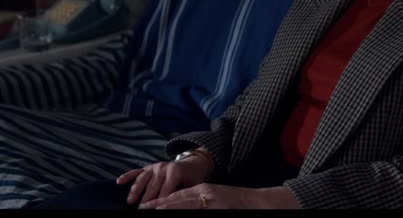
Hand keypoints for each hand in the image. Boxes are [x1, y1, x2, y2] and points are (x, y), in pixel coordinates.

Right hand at [115, 152, 212, 205]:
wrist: (193, 163)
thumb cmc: (193, 178)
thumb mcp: (192, 186)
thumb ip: (182, 194)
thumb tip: (176, 206)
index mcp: (175, 172)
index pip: (165, 191)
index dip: (159, 203)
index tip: (155, 211)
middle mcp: (163, 167)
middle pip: (152, 187)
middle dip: (146, 200)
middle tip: (140, 211)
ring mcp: (155, 166)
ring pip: (142, 180)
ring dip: (135, 191)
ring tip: (130, 202)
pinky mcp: (148, 167)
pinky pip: (136, 171)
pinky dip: (127, 176)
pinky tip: (119, 182)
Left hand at [139, 184, 299, 208]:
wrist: (260, 202)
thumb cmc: (237, 202)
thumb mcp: (215, 198)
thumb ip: (199, 201)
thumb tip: (181, 205)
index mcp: (203, 190)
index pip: (178, 196)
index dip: (161, 202)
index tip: (146, 207)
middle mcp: (205, 193)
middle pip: (177, 200)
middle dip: (159, 206)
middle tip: (142, 210)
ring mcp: (211, 200)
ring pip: (185, 205)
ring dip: (169, 208)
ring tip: (152, 211)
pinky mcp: (218, 206)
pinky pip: (197, 209)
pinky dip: (184, 210)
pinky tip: (176, 212)